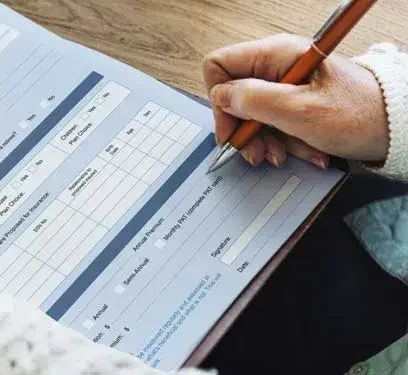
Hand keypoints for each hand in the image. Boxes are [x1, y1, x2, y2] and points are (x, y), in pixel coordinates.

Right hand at [203, 33, 389, 167]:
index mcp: (276, 55)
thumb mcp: (299, 110)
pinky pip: (275, 122)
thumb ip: (254, 100)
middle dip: (245, 129)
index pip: (220, 66)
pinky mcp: (297, 101)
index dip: (220, 100)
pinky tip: (303, 151)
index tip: (231, 130)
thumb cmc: (359, 114)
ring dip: (266, 140)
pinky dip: (285, 141)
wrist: (396, 128)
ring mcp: (287, 83)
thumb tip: (222, 97)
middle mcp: (278, 65)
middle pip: (236, 95)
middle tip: (258, 152)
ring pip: (254, 114)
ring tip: (284, 154)